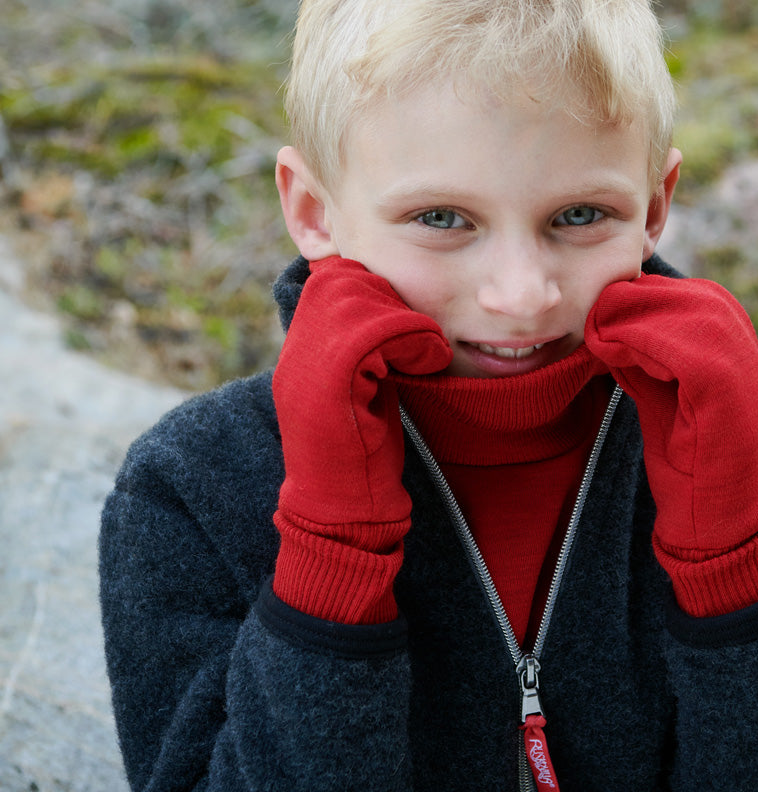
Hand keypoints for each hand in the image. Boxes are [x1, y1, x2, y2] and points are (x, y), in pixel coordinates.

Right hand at [274, 256, 452, 528]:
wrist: (344, 512)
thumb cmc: (365, 454)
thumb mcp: (361, 386)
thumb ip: (365, 344)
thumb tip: (392, 300)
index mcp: (302, 349)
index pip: (332, 279)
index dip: (374, 292)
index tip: (404, 329)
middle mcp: (296, 350)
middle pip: (343, 279)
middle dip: (389, 301)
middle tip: (414, 339)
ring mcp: (307, 364)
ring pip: (362, 298)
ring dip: (406, 321)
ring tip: (423, 353)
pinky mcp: (331, 381)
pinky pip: (378, 330)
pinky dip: (414, 340)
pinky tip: (427, 364)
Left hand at [585, 275, 757, 612]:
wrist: (714, 532)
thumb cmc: (685, 470)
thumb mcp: (664, 402)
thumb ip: (650, 363)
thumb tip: (615, 323)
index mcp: (742, 362)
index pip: (704, 301)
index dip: (652, 298)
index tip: (608, 312)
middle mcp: (753, 365)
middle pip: (701, 300)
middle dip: (641, 301)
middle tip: (597, 316)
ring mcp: (749, 382)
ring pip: (696, 317)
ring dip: (637, 317)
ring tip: (599, 333)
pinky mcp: (731, 402)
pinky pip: (689, 350)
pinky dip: (643, 341)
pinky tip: (611, 352)